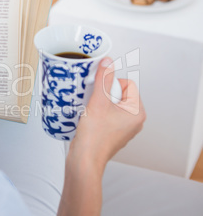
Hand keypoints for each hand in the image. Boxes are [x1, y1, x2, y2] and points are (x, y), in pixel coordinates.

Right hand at [58, 57, 145, 215]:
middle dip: (102, 94)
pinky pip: (105, 114)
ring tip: (89, 111)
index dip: (110, 84)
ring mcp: (122, 128)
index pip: (127, 84)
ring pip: (110, 104)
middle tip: (93, 102)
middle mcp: (133, 121)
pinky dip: (95, 113)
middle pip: (117, 93)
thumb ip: (104, 79)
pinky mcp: (111, 133)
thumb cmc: (94, 137)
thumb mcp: (98, 102)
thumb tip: (108, 62)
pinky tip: (87, 118)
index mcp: (137, 112)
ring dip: (97, 103)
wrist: (84, 160)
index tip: (99, 92)